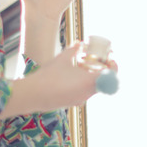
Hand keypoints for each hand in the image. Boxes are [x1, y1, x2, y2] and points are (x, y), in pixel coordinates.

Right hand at [0, 45, 118, 117]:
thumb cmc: (49, 76)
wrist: (32, 95)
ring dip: (91, 76)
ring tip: (82, 65)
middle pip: (103, 81)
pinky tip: (72, 76)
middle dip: (101, 69)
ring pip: (93, 87)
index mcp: (90, 82)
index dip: (114, 67)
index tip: (109, 59)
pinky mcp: (72, 103)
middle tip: (97, 59)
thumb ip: (74, 50)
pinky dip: (82, 83)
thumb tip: (80, 43)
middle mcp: (88, 94)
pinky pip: (83, 92)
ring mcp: (80, 100)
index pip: (111, 76)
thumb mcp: (63, 59)